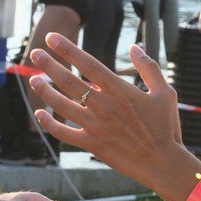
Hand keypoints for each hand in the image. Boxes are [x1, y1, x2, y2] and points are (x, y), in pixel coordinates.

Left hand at [28, 33, 192, 191]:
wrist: (163, 162)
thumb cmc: (166, 127)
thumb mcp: (165, 92)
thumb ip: (148, 68)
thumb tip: (135, 47)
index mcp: (119, 90)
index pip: (87, 63)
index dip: (67, 49)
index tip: (51, 38)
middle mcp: (103, 105)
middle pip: (69, 81)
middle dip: (49, 65)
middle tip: (35, 54)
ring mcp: (95, 126)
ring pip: (61, 105)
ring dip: (45, 91)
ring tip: (34, 79)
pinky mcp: (91, 144)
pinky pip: (64, 133)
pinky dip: (49, 124)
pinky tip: (40, 114)